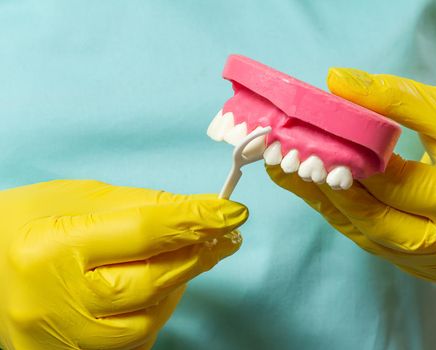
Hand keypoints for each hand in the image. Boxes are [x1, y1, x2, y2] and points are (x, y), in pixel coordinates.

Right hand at [0, 180, 246, 348]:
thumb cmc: (36, 220)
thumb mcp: (86, 198)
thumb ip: (148, 207)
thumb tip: (206, 213)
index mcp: (54, 246)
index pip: (143, 232)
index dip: (195, 220)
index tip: (233, 213)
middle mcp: (54, 300)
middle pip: (151, 282)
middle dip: (196, 255)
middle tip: (223, 236)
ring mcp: (61, 338)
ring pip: (148, 322)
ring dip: (177, 288)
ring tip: (183, 260)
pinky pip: (132, 345)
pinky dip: (153, 314)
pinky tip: (154, 290)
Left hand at [267, 68, 435, 283]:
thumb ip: (394, 99)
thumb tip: (336, 82)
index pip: (396, 185)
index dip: (348, 164)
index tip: (307, 140)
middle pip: (376, 221)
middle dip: (327, 190)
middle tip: (287, 161)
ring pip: (371, 237)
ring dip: (330, 205)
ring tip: (293, 175)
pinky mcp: (432, 268)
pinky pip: (378, 243)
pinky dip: (349, 218)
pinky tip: (322, 193)